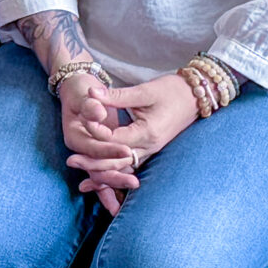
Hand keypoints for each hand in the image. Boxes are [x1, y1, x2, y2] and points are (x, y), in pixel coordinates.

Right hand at [53, 73, 125, 213]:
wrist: (76, 88)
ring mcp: (88, 153)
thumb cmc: (81, 89)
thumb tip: (98, 112)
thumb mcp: (84, 94)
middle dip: (115, 176)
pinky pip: (105, 172)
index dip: (109, 150)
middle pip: (97, 167)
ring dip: (115, 185)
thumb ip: (91, 104)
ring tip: (134, 191)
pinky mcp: (97, 154)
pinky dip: (113, 184)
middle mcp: (79, 148)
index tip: (126, 151)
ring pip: (101, 174)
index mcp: (74, 135)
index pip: (93, 147)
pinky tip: (122, 201)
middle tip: (134, 182)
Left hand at [63, 72, 200, 211]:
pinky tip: (100, 176)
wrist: (196, 96)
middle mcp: (149, 147)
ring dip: (103, 172)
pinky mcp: (150, 150)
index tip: (81, 124)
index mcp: (147, 133)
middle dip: (93, 163)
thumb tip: (92, 93)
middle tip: (70, 161)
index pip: (114, 140)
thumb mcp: (144, 91)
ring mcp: (151, 151)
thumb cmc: (172, 90)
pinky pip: (130, 166)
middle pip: (117, 162)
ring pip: (123, 168)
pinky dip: (116, 171)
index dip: (96, 133)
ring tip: (81, 176)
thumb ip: (116, 96)